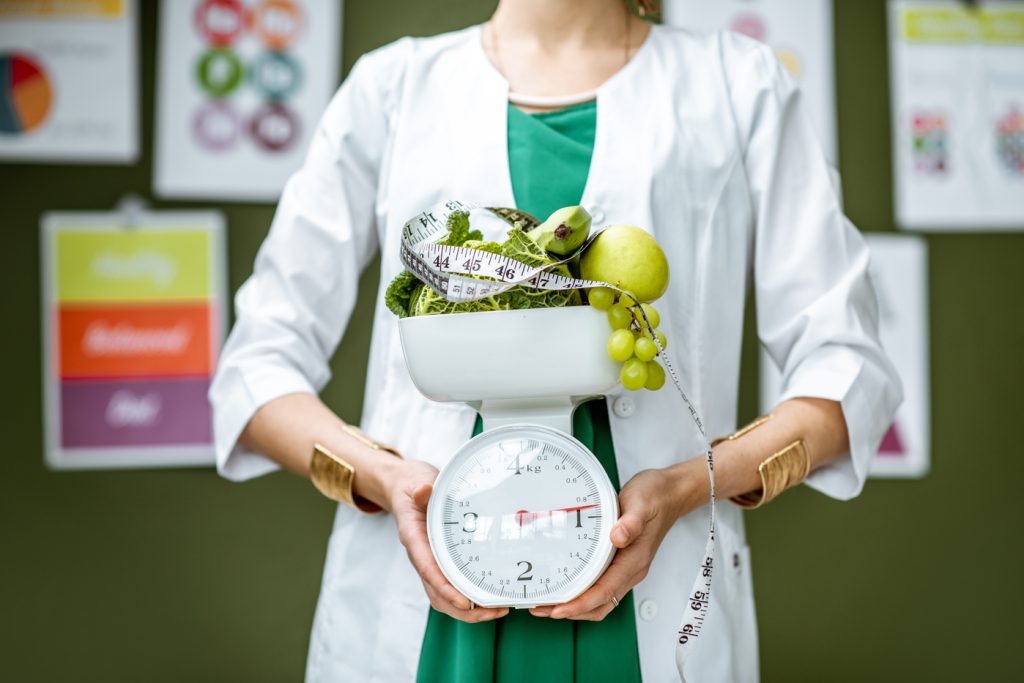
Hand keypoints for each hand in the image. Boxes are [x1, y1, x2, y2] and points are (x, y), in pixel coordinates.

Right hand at [387, 459, 508, 623]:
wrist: (406, 489)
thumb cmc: (412, 487)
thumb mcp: (416, 482)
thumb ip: (420, 489)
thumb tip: (425, 490)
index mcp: (414, 538)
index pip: (427, 569)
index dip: (445, 588)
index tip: (464, 602)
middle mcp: (421, 556)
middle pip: (437, 594)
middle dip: (464, 609)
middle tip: (494, 610)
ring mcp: (430, 562)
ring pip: (444, 597)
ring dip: (469, 610)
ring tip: (497, 610)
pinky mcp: (440, 562)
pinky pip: (452, 587)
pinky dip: (469, 598)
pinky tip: (490, 597)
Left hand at [529, 461, 706, 620]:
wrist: (669, 493)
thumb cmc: (655, 496)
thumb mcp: (641, 503)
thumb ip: (631, 522)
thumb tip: (618, 537)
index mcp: (635, 560)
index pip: (605, 592)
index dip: (579, 604)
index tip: (557, 609)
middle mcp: (631, 570)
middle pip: (599, 605)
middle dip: (570, 611)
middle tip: (540, 608)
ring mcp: (626, 568)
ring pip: (600, 600)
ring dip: (574, 606)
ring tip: (547, 602)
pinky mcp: (621, 563)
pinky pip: (600, 588)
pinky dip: (581, 594)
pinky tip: (565, 585)